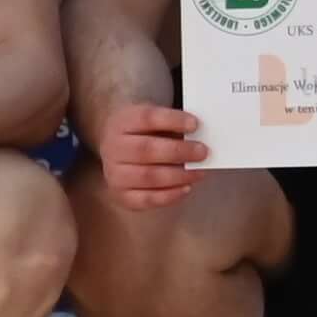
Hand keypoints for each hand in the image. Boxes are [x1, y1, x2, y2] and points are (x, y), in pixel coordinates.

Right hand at [89, 99, 211, 210]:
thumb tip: (201, 135)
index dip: (171, 121)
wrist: (117, 151)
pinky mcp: (121, 195)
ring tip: (199, 172)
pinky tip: (186, 188)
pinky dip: (170, 195)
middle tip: (202, 152)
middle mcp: (113, 147)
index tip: (194, 124)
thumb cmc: (142, 134)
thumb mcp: (152, 121)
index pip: (146, 118)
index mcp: (122, 122)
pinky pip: (147, 199)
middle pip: (146, 150)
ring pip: (148, 176)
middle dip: (178, 151)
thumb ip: (173, 125)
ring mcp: (114, 173)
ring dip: (179, 175)